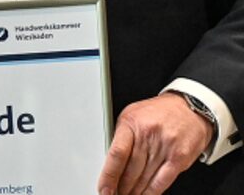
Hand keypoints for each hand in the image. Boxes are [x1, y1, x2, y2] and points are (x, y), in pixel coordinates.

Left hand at [97, 93, 211, 194]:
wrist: (191, 107)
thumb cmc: (159, 113)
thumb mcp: (132, 116)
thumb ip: (121, 136)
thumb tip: (109, 162)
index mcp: (131, 123)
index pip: (117, 154)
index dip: (109, 175)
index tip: (103, 188)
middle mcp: (148, 134)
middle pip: (131, 169)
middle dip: (121, 187)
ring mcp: (165, 146)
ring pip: (145, 177)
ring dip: (134, 192)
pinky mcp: (179, 157)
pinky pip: (163, 180)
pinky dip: (152, 192)